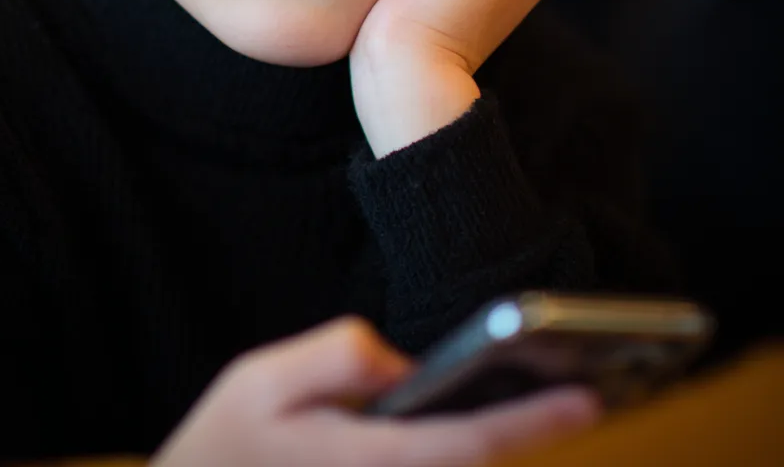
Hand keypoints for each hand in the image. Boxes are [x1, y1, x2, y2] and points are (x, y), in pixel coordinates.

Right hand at [151, 316, 598, 466]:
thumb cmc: (224, 446)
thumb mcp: (265, 379)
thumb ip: (339, 357)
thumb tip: (403, 363)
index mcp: (371, 462)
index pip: (472, 444)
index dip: (535, 421)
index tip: (590, 397)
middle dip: (534, 432)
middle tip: (585, 388)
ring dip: (503, 442)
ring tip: (549, 397)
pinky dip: (465, 451)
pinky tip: (479, 421)